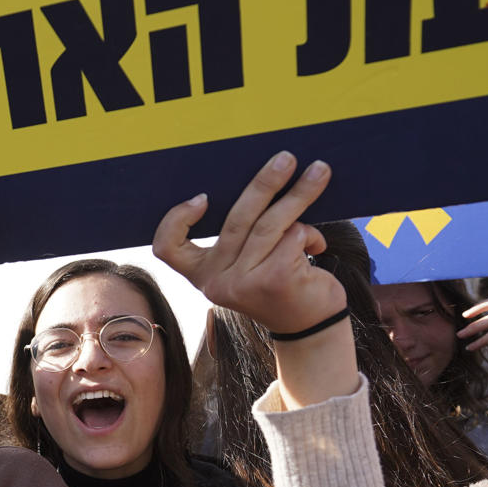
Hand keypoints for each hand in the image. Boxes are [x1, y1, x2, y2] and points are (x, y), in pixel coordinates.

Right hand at [152, 151, 339, 334]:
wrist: (309, 328)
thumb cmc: (278, 284)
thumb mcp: (248, 264)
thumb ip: (242, 236)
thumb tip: (261, 179)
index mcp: (202, 275)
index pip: (167, 248)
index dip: (176, 219)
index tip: (201, 198)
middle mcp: (216, 281)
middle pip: (235, 220)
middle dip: (264, 183)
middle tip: (285, 158)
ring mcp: (243, 282)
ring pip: (271, 223)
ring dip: (300, 194)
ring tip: (320, 171)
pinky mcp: (274, 279)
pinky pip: (293, 235)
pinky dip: (311, 234)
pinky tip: (316, 246)